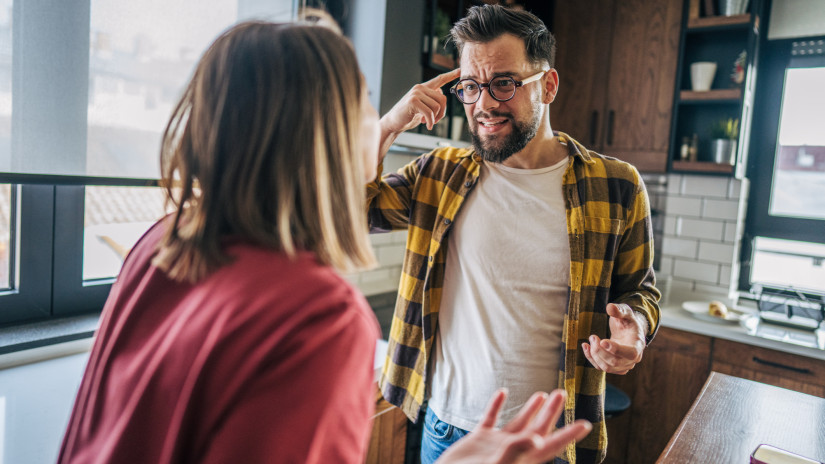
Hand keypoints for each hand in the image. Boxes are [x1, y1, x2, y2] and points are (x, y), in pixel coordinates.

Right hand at [380, 68, 459, 133]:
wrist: (393, 122)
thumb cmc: (408, 116)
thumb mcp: (422, 107)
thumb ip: (431, 100)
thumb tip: (441, 94)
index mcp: (423, 88)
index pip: (439, 80)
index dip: (450, 75)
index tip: (459, 70)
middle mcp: (420, 88)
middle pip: (442, 99)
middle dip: (441, 113)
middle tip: (435, 121)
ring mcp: (416, 93)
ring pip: (437, 107)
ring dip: (435, 118)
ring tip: (428, 122)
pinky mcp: (413, 101)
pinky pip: (430, 112)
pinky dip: (430, 122)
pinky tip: (426, 125)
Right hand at [435, 389, 591, 463]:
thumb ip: (515, 452)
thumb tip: (538, 440)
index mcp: (522, 459)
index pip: (551, 445)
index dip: (569, 435)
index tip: (586, 424)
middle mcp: (512, 451)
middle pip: (538, 429)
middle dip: (551, 412)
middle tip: (562, 393)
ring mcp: (495, 445)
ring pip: (518, 423)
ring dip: (530, 408)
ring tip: (543, 394)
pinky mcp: (478, 440)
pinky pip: (490, 419)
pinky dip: (496, 405)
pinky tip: (502, 392)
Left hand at [582, 303, 647, 374]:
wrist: (629, 332)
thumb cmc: (627, 321)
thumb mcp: (626, 312)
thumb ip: (619, 310)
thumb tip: (610, 307)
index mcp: (638, 345)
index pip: (630, 353)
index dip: (615, 349)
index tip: (602, 341)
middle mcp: (633, 359)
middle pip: (614, 362)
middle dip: (600, 350)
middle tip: (592, 336)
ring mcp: (623, 366)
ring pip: (606, 368)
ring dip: (594, 354)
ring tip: (590, 339)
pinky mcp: (614, 368)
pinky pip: (600, 367)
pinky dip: (591, 358)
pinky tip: (585, 346)